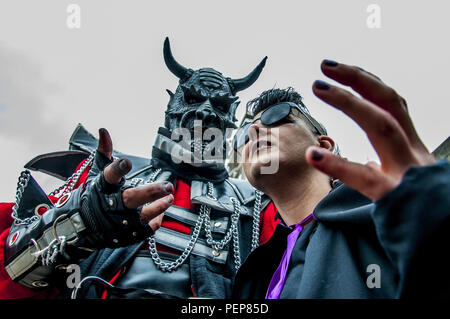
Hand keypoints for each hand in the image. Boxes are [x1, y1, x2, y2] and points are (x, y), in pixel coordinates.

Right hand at [80, 128, 172, 247]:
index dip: (117, 168)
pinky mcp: (127, 234)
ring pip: (143, 215)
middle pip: (132, 198)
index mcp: (104, 187)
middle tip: (167, 186)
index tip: (127, 162)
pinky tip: (163, 211)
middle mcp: (112, 205)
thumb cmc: (94, 195)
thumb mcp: (97, 173)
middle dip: (151, 192)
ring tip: (170, 197)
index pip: (110, 176)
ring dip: (159, 207)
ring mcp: (121, 222)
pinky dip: (156, 221)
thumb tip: (103, 130)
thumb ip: (104, 152)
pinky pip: (146, 229)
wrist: (80, 226)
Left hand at [306, 60, 435, 200]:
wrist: (447, 237)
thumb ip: (393, 165)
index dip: (368, 84)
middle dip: (358, 80)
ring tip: (319, 87)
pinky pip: (366, 179)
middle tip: (325, 66)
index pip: (393, 106)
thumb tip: (369, 160)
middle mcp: (414, 153)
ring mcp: (407, 173)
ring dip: (349, 103)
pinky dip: (339, 165)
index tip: (342, 71)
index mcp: (414, 149)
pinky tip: (313, 156)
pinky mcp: (397, 198)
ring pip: (382, 126)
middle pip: (389, 104)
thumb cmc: (427, 211)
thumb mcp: (414, 179)